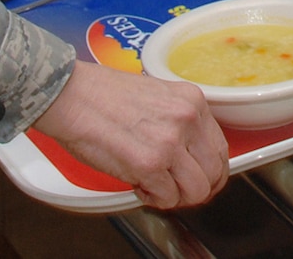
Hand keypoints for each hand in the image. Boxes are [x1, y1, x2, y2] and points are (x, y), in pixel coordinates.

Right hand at [35, 63, 228, 208]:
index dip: (212, 171)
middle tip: (178, 190)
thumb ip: (179, 121)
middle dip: (197, 189)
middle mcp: (187, 120)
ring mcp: (170, 142)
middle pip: (213, 173)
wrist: (73, 95)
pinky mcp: (149, 164)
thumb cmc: (102, 94)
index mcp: (192, 101)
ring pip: (196, 191)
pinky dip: (152, 198)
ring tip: (155, 185)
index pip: (220, 148)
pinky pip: (166, 198)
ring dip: (175, 196)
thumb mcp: (157, 95)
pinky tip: (138, 184)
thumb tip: (190, 152)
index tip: (203, 178)